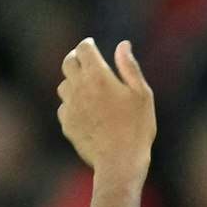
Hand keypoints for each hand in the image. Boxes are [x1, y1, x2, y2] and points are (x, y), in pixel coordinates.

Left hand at [57, 38, 153, 178]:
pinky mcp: (66, 123)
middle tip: (86, 61)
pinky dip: (72, 103)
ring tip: (88, 88)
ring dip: (73, 81)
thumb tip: (123, 44)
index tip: (92, 45)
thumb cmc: (136, 127)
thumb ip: (129, 67)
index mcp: (98, 76)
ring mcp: (70, 106)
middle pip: (68, 62)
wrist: (119, 161)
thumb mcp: (142, 94)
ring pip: (64, 84)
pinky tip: (86, 111)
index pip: (83, 49)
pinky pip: (64, 106)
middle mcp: (79, 88)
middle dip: (76, 58)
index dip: (87, 44)